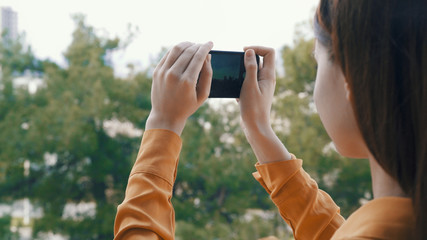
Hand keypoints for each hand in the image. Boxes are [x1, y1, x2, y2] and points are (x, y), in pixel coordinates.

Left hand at [145, 42, 212, 135]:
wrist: (165, 116)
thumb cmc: (187, 106)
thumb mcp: (203, 94)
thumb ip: (208, 75)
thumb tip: (207, 56)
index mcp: (187, 81)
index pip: (198, 57)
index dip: (206, 47)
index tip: (210, 43)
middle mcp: (174, 75)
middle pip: (188, 51)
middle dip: (198, 45)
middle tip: (203, 45)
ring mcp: (163, 72)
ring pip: (177, 49)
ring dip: (187, 44)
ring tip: (193, 45)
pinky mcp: (156, 71)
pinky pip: (168, 55)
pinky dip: (177, 50)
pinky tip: (183, 50)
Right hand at [238, 46, 291, 162]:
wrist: (255, 127)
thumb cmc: (253, 107)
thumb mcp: (249, 85)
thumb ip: (250, 67)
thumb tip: (250, 51)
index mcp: (269, 75)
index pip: (269, 52)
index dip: (257, 47)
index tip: (244, 52)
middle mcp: (267, 79)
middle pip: (260, 60)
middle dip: (247, 59)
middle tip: (236, 63)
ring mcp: (261, 86)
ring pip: (252, 71)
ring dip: (242, 71)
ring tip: (234, 78)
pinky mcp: (255, 93)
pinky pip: (247, 81)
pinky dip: (240, 83)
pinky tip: (235, 93)